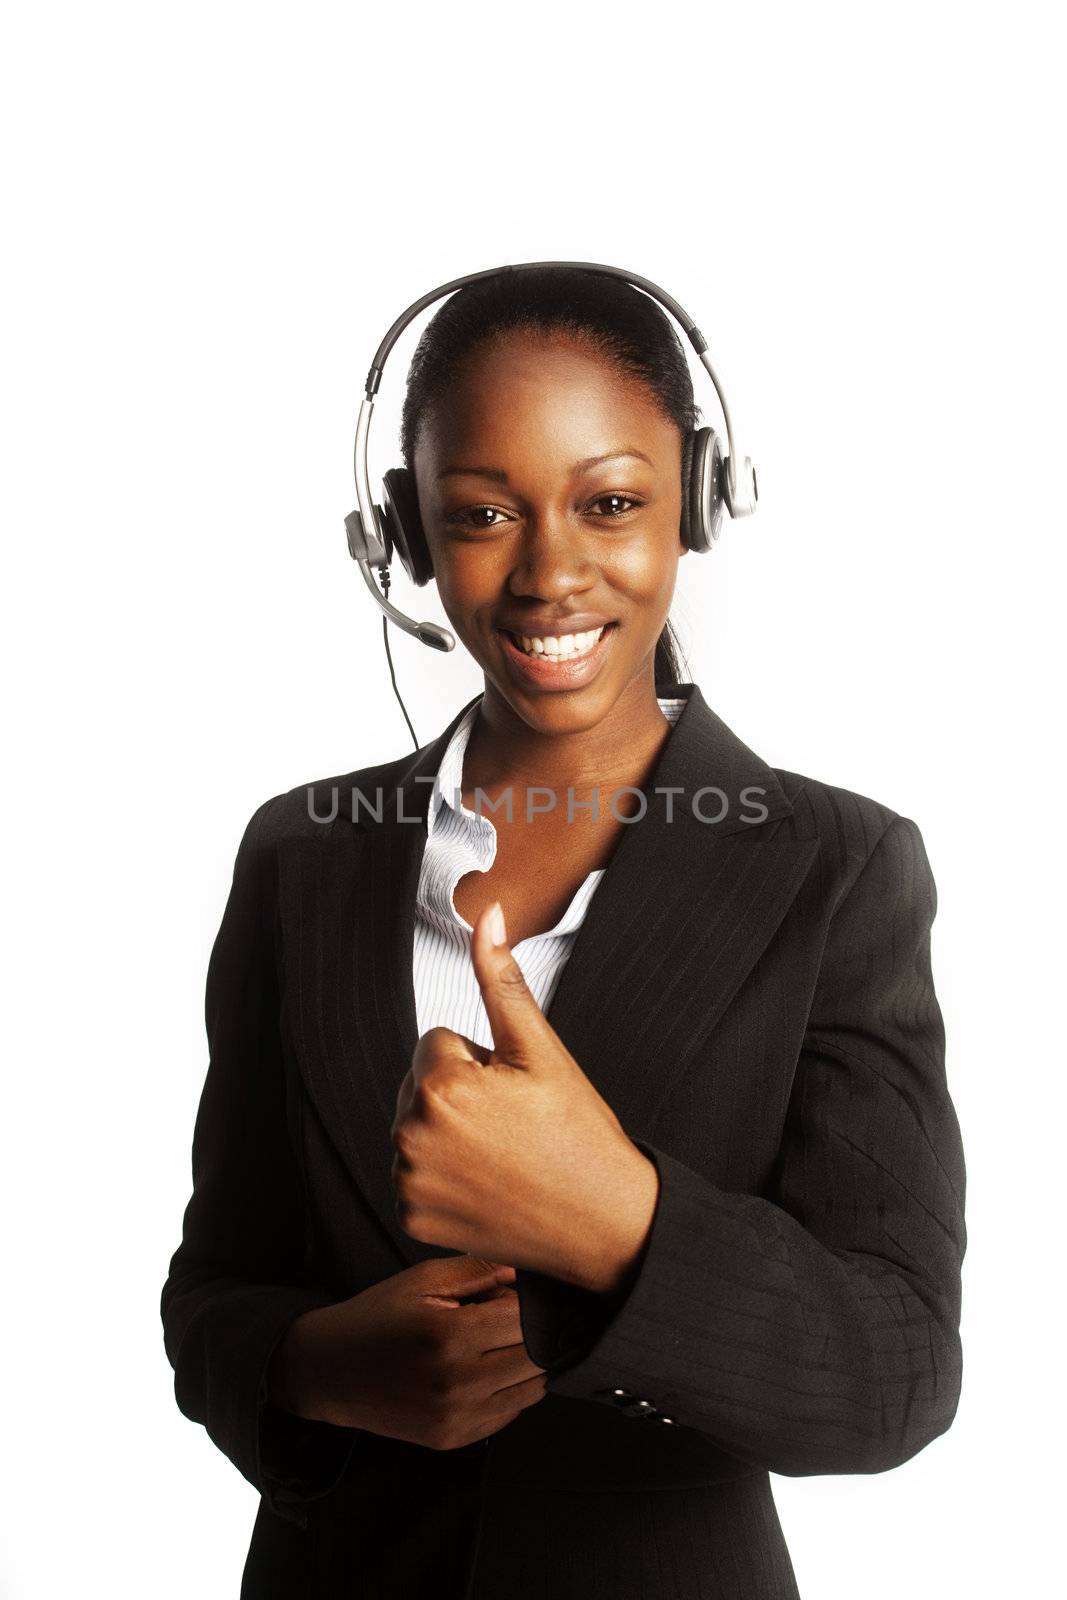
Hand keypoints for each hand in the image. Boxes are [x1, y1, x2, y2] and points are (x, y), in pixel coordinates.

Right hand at [267, 1255, 547, 1447]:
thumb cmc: (377, 1317)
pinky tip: (484, 1370)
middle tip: (505, 1318)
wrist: (330, 1372)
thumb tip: (527, 1270)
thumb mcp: (423, 1280)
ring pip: (533, 1389)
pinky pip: (511, 1413)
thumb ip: (479, 1271)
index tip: (512, 1294)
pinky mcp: (456, 1440)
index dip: (527, 1302)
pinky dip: (511, 1389)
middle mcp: (458, 1383)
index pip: (526, 1319)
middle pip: (538, 1357)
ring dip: (528, 1363)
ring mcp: (458, 1418)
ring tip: (495, 1344)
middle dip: (533, 1333)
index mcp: (449, 1335)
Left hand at [391, 901, 658, 1291]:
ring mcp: (408, 1183)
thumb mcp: (542, 1050)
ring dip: (449, 1133)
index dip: (481, 1060)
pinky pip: (413, 1174)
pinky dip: (443, 1178)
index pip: (438, 1042)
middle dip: (460, 1094)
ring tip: (503, 1154)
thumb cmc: (579, 1135)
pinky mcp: (411, 1218)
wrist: (604, 1224)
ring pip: (416, 1127)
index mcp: (441, 1086)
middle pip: (422, 1084)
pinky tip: (486, 1185)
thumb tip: (485, 916)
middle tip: (513, 1124)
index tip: (515, 1091)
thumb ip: (501, 979)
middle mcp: (411, 1136)